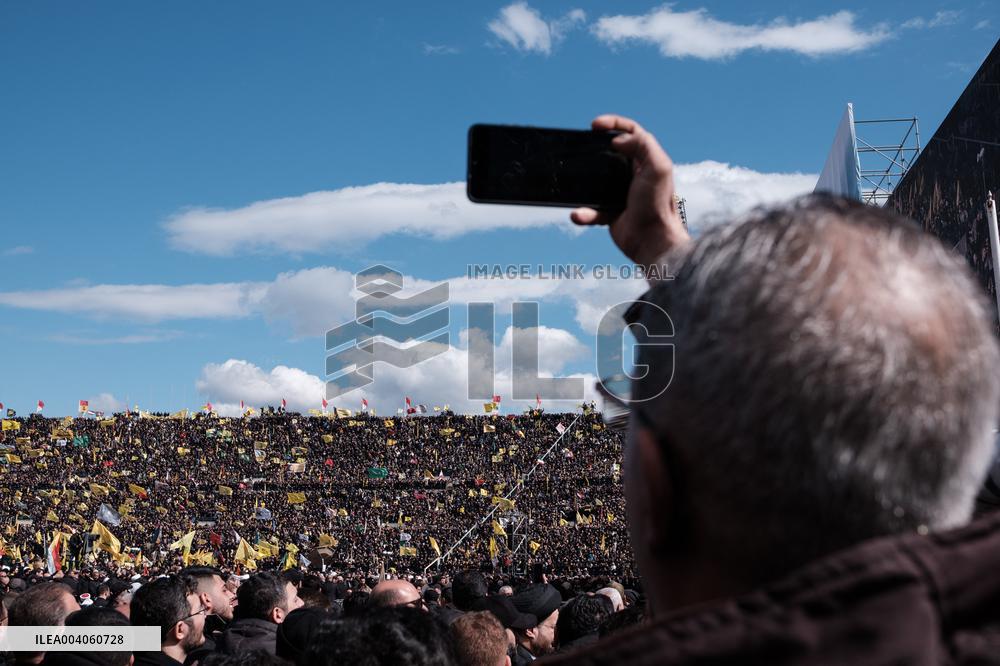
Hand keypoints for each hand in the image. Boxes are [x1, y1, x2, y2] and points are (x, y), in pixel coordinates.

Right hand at [571, 115, 689, 265]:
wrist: (653, 241)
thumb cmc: (658, 205)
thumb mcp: (658, 168)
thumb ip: (643, 145)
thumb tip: (617, 140)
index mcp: (646, 160)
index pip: (631, 133)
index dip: (614, 124)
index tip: (595, 125)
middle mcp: (634, 174)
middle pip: (610, 153)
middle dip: (595, 149)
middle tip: (582, 146)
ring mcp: (620, 193)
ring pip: (595, 181)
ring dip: (583, 183)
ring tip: (574, 182)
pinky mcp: (610, 212)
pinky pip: (591, 209)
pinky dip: (583, 212)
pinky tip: (579, 214)